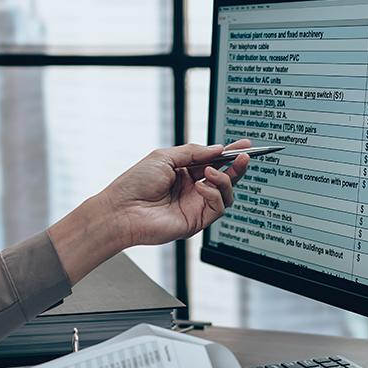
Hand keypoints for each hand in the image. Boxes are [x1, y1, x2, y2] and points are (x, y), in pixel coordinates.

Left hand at [103, 138, 251, 246]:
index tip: (244, 145)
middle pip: (224, 178)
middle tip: (245, 156)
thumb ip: (193, 152)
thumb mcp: (165, 157)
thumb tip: (218, 149)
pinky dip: (213, 194)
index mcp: (184, 173)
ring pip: (225, 194)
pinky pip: (217, 207)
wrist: (122, 210)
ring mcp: (194, 206)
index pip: (213, 162)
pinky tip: (201, 187)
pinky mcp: (196, 221)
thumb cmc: (135, 183)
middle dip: (237, 167)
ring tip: (212, 172)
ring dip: (224, 180)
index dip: (230, 154)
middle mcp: (191, 190)